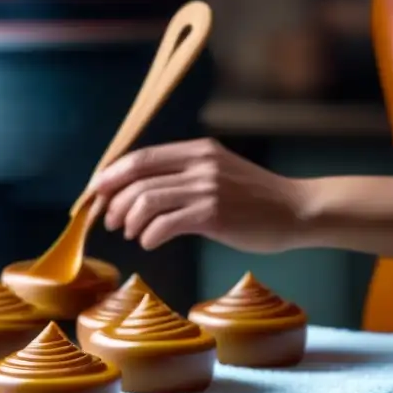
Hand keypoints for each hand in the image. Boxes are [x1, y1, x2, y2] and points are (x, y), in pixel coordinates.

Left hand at [88, 138, 308, 252]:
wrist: (296, 211)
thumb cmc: (255, 199)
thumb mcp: (219, 172)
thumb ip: (186, 174)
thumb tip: (139, 189)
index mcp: (198, 150)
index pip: (141, 157)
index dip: (112, 175)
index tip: (96, 193)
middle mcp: (200, 164)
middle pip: (138, 176)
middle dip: (113, 200)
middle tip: (109, 220)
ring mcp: (207, 188)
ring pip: (147, 200)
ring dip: (129, 220)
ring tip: (131, 233)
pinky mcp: (214, 215)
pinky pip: (165, 224)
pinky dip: (148, 235)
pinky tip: (149, 242)